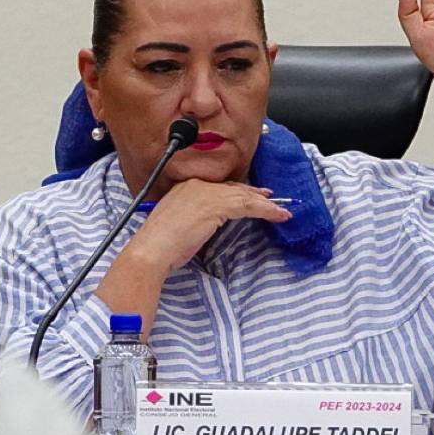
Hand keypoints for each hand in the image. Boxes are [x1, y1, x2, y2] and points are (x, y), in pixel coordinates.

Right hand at [121, 180, 291, 274]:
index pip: (219, 186)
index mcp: (186, 187)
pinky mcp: (216, 205)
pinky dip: (266, 210)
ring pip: (244, 196)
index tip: (253, 194)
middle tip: (271, 199)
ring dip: (266, 205)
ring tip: (281, 212)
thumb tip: (210, 223)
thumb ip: (196, 218)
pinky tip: (277, 215)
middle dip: (255, 194)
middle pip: (234, 188)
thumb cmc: (161, 245)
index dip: (239, 190)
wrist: (152, 249)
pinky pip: (248, 205)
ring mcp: (207, 193)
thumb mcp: (180, 225)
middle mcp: (197, 185)